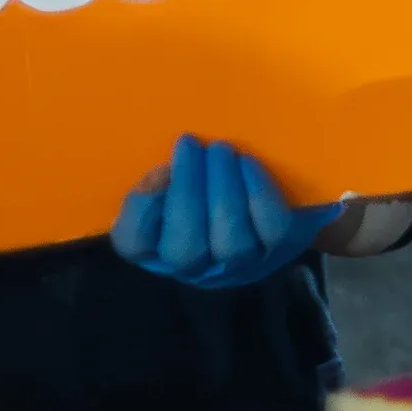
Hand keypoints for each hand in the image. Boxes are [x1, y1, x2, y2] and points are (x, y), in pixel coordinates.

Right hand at [112, 135, 345, 288]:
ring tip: (220, 150)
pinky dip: (259, 195)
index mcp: (158, 248)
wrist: (267, 202)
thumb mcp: (176, 178)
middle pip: (184, 249)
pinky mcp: (277, 252)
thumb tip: (163, 175)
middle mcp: (195, 266)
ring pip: (230, 244)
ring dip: (223, 191)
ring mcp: (238, 265)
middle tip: (190, 144)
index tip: (159, 167)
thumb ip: (161, 176)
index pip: (134, 245)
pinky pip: (271, 231)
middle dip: (187, 192)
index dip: (141, 211)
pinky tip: (247, 163)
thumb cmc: (207, 183)